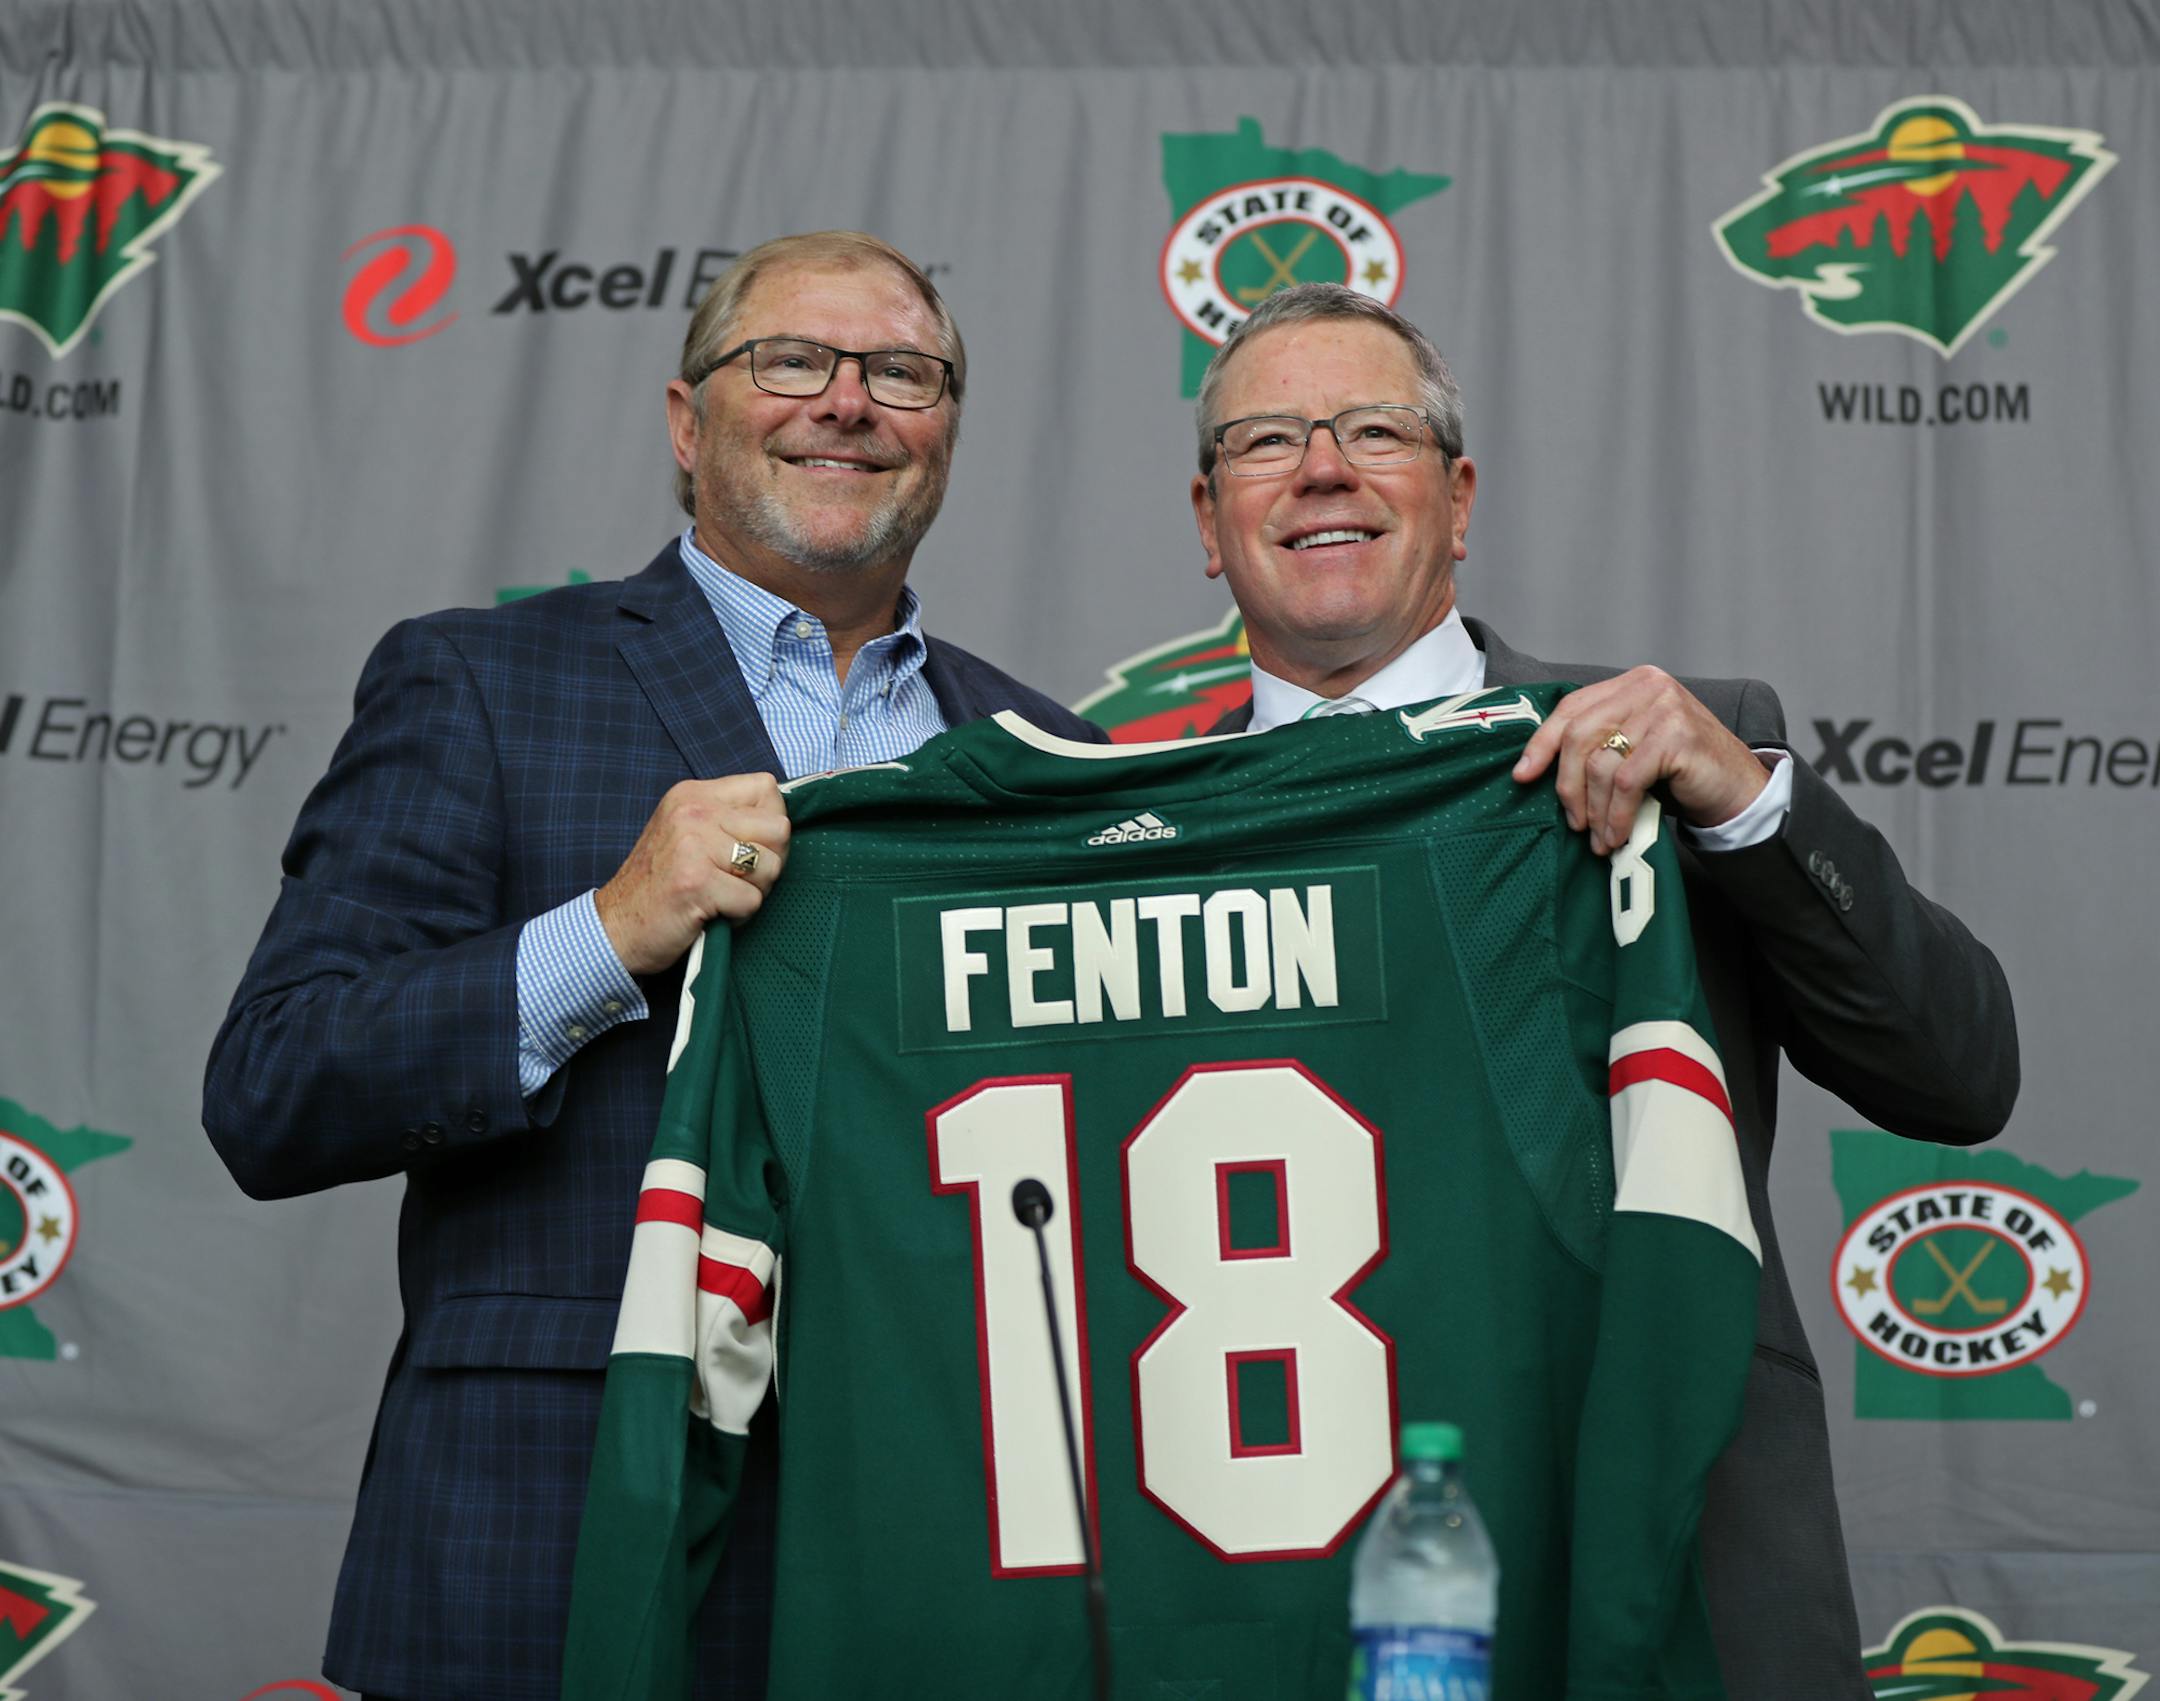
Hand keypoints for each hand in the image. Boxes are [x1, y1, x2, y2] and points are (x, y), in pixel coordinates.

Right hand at [595, 776, 789, 974]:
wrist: (615, 927)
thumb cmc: (659, 885)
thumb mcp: (686, 833)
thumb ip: (727, 820)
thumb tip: (783, 824)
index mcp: (693, 795)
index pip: (766, 788)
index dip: (771, 823)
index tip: (750, 847)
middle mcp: (693, 812)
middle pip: (779, 828)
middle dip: (770, 862)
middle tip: (738, 879)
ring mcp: (693, 846)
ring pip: (771, 866)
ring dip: (755, 892)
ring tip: (722, 896)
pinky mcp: (696, 883)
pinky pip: (752, 900)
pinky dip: (739, 916)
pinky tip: (712, 914)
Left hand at [1512, 668, 1767, 855]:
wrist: (1739, 790)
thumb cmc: (1681, 773)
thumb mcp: (1634, 748)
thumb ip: (1598, 745)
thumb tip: (1537, 771)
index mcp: (1631, 683)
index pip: (1571, 708)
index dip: (1541, 744)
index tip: (1522, 776)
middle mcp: (1647, 687)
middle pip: (1579, 734)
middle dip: (1567, 785)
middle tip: (1572, 822)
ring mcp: (1664, 708)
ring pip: (1600, 763)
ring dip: (1594, 809)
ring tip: (1598, 837)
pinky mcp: (1677, 736)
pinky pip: (1626, 782)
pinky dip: (1616, 814)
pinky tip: (1616, 835)